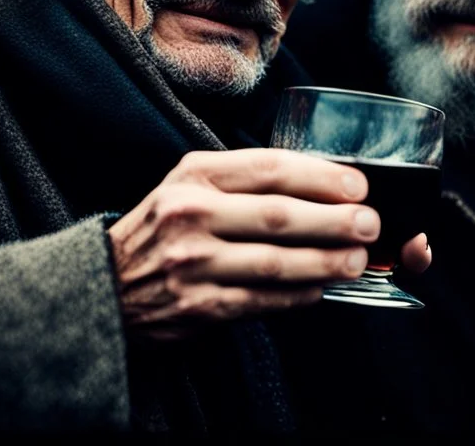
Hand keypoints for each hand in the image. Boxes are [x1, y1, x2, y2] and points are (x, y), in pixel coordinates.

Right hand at [108, 149, 432, 340]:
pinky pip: (263, 300)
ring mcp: (193, 263)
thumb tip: (326, 182)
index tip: (359, 185)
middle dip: (336, 220)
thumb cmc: (165, 227)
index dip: (322, 176)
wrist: (104, 285)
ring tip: (357, 260)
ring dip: (326, 262)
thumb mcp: (192, 184)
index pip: (270, 168)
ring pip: (276, 262)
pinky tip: (322, 289)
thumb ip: (246, 179)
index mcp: (195, 175)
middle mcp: (191, 214)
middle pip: (280, 215)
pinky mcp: (199, 305)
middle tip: (370, 223)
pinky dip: (298, 295)